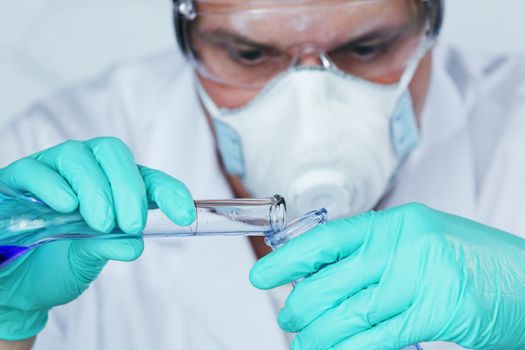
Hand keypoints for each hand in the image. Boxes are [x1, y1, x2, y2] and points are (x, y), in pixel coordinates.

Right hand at [0, 137, 195, 340]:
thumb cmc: (55, 266)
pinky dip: (54, 185)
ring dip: (95, 188)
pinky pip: (35, 169)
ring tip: (100, 223)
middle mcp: (84, 172)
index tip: (184, 213)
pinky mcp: (17, 180)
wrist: (13, 285)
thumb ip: (109, 247)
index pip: (145, 177)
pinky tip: (66, 206)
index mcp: (110, 188)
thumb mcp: (88, 261)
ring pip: (77, 155)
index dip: (169, 190)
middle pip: (112, 152)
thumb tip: (134, 243)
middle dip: (128, 186)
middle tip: (131, 223)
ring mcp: (50, 171)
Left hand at [250, 203, 524, 349]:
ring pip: (349, 314)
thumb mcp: (419, 244)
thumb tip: (326, 276)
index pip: (328, 240)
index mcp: (395, 224)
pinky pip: (377, 337)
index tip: (261, 276)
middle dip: (300, 307)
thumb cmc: (472, 262)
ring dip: (318, 336)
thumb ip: (375, 256)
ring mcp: (421, 277)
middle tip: (288, 319)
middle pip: (331, 283)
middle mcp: (404, 245)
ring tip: (303, 344)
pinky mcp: (437, 311)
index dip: (288, 260)